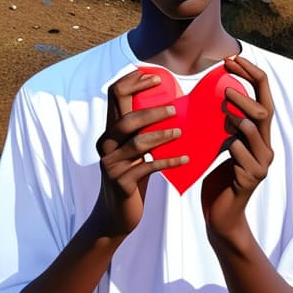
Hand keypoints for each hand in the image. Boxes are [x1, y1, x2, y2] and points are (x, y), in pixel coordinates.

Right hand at [95, 69, 187, 238]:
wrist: (116, 215)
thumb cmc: (132, 175)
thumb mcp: (135, 149)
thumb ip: (143, 129)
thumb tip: (174, 103)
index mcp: (110, 129)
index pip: (114, 94)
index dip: (133, 81)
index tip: (155, 77)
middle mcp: (106, 143)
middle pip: (126, 118)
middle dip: (152, 111)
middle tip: (175, 109)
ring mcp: (111, 163)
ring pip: (137, 143)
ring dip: (162, 136)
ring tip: (181, 133)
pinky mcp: (121, 182)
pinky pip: (148, 167)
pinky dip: (168, 161)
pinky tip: (185, 159)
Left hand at [201, 56, 273, 241]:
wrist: (221, 215)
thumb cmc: (220, 175)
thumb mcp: (225, 143)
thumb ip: (228, 123)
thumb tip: (219, 92)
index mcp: (259, 134)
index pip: (264, 97)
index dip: (252, 75)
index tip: (233, 59)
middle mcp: (265, 146)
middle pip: (265, 111)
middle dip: (246, 94)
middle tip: (224, 88)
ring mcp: (260, 164)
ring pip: (256, 130)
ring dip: (239, 116)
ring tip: (223, 111)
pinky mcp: (250, 179)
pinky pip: (242, 154)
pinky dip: (232, 145)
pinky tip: (223, 145)